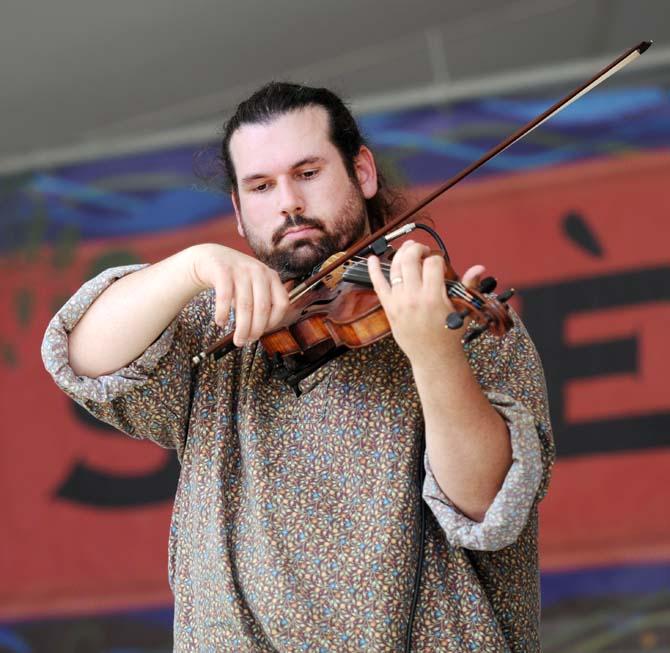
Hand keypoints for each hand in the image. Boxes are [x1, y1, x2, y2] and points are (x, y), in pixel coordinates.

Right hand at [189, 244, 288, 346]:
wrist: (211, 258)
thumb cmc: (235, 279)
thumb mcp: (254, 286)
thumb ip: (261, 304)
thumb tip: (259, 332)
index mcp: (271, 276)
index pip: (282, 303)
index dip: (274, 322)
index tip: (263, 332)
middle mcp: (259, 271)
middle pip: (263, 308)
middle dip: (256, 330)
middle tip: (248, 342)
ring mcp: (241, 269)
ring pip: (245, 305)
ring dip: (241, 327)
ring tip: (237, 339)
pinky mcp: (222, 270)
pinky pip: (224, 297)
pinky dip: (223, 313)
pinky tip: (221, 323)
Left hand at [367, 240, 484, 364]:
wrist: (433, 357)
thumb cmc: (448, 335)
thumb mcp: (462, 310)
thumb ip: (469, 286)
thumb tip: (479, 268)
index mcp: (433, 297)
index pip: (433, 263)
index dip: (438, 258)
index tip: (440, 263)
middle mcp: (413, 297)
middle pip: (411, 259)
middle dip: (417, 248)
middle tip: (423, 250)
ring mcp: (399, 302)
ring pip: (395, 267)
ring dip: (400, 253)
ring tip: (407, 248)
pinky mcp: (389, 308)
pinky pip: (378, 285)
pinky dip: (374, 270)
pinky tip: (373, 259)